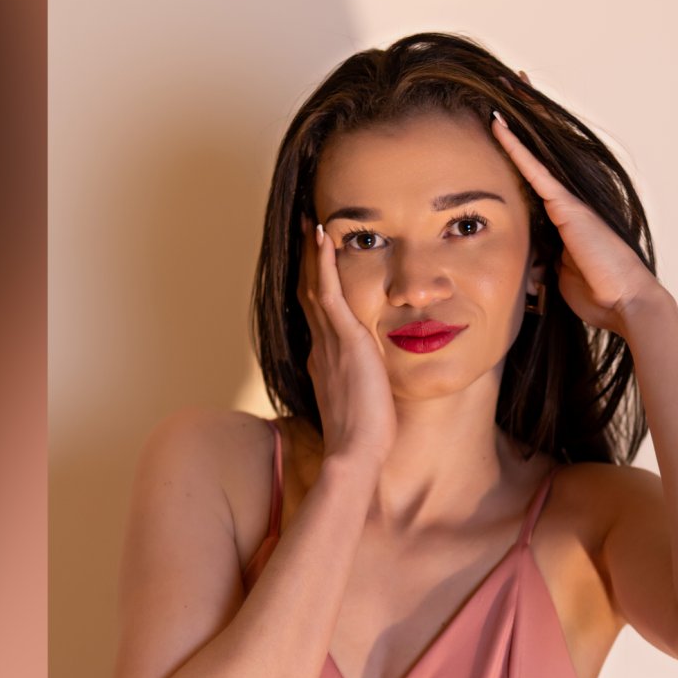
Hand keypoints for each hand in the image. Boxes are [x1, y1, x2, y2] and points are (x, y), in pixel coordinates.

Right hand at [296, 215, 395, 467]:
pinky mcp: (345, 341)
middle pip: (309, 293)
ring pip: (315, 285)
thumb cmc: (364, 440)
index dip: (314, 286)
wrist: (355, 455)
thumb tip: (372, 384)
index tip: (314, 264)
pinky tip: (325, 236)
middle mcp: (320, 347)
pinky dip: (325, 262)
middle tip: (304, 231)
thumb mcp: (362, 405)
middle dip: (308, 262)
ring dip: (313, 253)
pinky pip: (329, 292)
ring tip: (310, 223)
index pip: (317, 315)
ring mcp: (329, 342)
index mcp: (324, 361)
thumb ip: (362, 387)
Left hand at [488, 101, 666, 334]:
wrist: (626, 302)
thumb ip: (543, 262)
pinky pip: (535, 171)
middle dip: (527, 112)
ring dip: (521, 117)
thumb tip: (528, 265)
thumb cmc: (599, 294)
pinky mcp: (567, 208)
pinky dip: (515, 148)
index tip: (509, 117)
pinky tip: (498, 124)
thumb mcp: (560, 277)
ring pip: (539, 150)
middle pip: (542, 148)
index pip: (538, 172)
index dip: (524, 144)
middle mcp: (569, 199)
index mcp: (566, 216)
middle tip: (511, 78)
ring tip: (504, 80)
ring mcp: (569, 200)